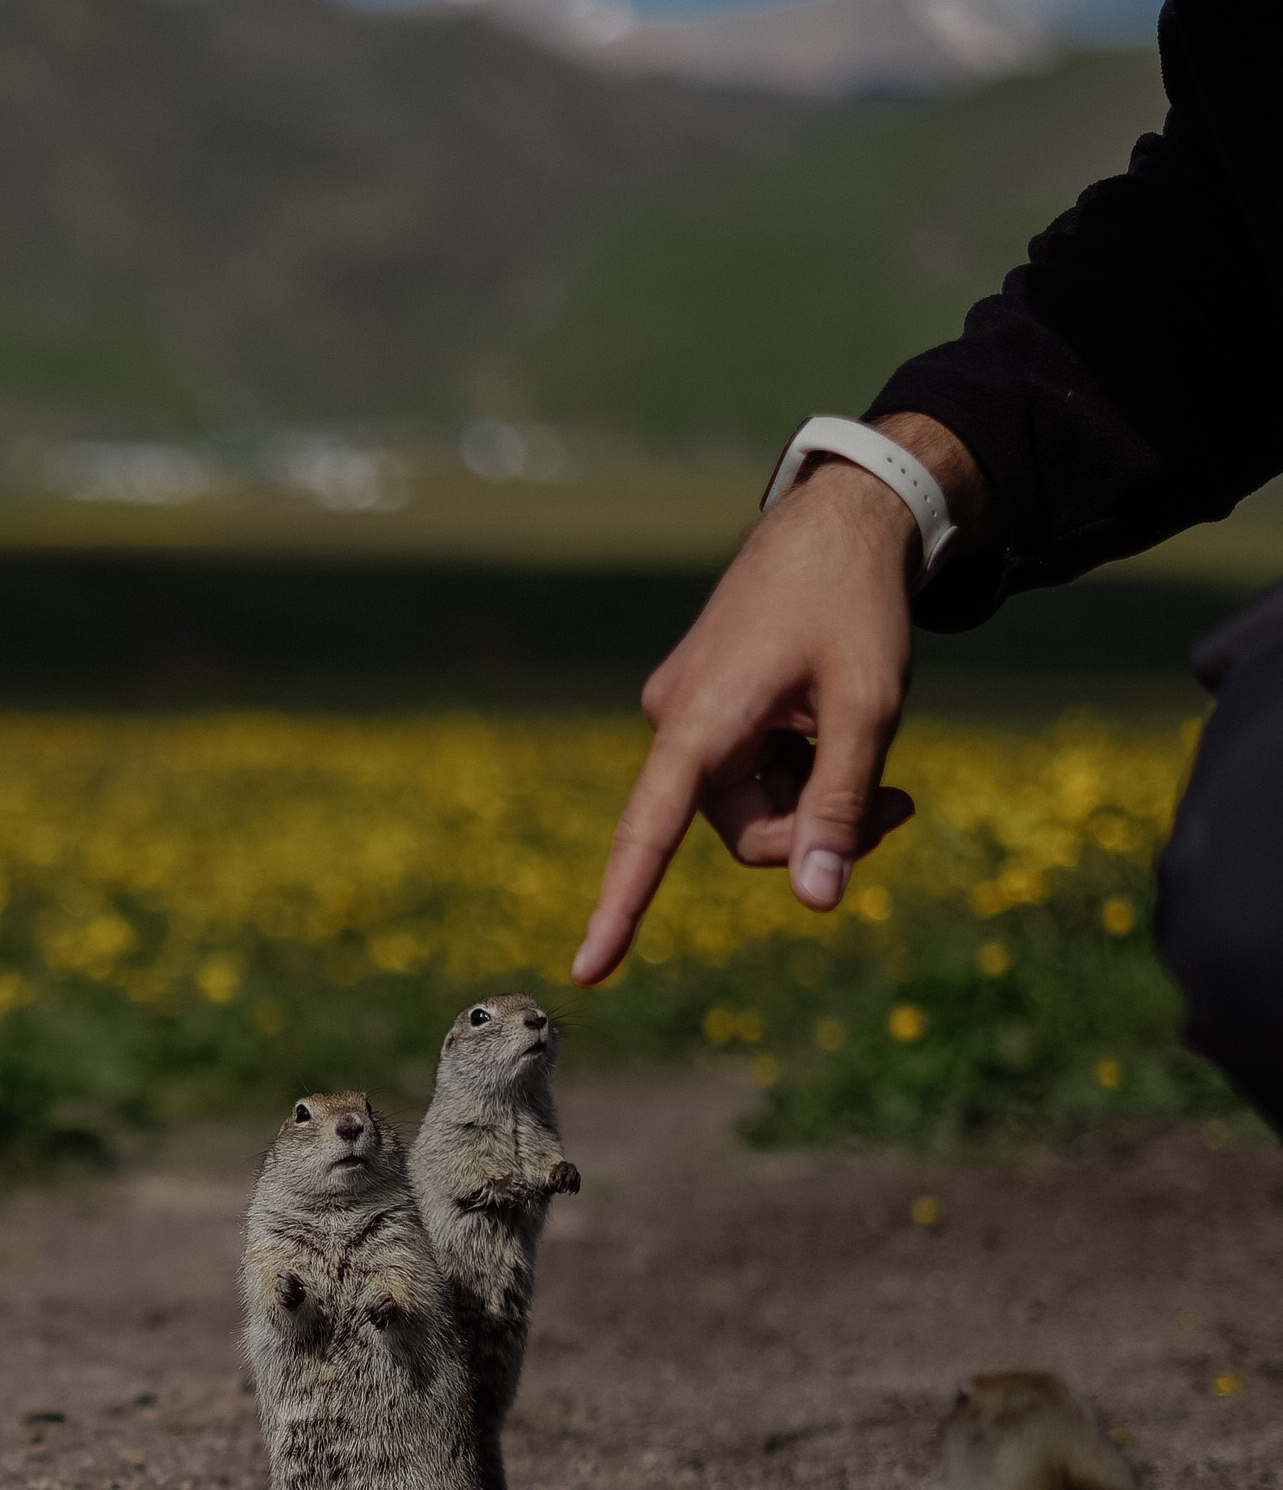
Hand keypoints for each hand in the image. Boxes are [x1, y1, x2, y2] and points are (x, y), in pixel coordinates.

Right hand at [570, 415, 982, 986]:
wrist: (840, 519)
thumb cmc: (855, 606)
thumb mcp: (867, 708)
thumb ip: (841, 808)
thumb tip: (818, 901)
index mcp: (701, 723)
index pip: (650, 835)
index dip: (621, 907)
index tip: (588, 970)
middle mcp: (676, 722)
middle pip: (740, 829)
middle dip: (815, 830)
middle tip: (900, 805)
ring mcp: (686, 714)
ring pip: (749, 806)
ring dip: (816, 799)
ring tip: (877, 758)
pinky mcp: (706, 707)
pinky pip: (748, 772)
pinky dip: (800, 770)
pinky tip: (834, 728)